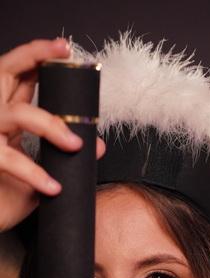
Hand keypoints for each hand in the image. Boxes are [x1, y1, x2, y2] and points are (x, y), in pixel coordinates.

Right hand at [0, 38, 105, 232]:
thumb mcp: (42, 170)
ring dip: (51, 125)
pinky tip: (54, 187)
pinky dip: (35, 173)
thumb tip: (98, 145)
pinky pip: (10, 159)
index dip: (37, 56)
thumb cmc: (9, 193)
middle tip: (60, 55)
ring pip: (17, 113)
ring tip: (76, 146)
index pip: (19, 76)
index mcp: (5, 114)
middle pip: (5, 72)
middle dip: (32, 57)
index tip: (63, 48)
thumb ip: (64, 155)